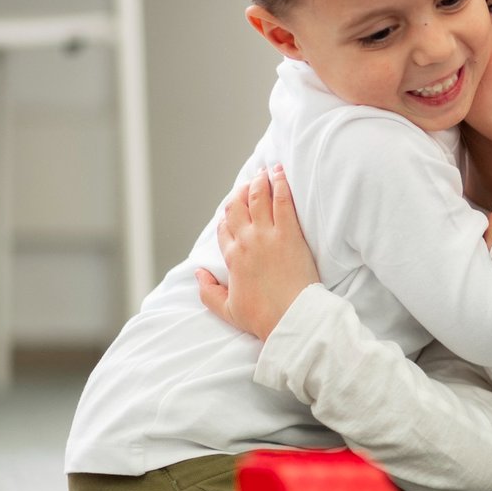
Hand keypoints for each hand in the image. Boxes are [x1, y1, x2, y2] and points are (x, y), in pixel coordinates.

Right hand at [195, 165, 318, 339]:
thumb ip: (208, 292)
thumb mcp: (227, 310)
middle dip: (240, 192)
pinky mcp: (289, 234)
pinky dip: (280, 184)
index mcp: (232, 258)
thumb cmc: (264, 318)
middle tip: (250, 182)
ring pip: (257, 199)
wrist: (293, 319)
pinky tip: (280, 172)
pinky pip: (282, 201)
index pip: (224, 228)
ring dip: (259, 182)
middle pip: (237, 208)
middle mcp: (246, 242)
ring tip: (265, 171)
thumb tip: (198, 274)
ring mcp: (267, 236)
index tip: (233, 211)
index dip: (227, 217)